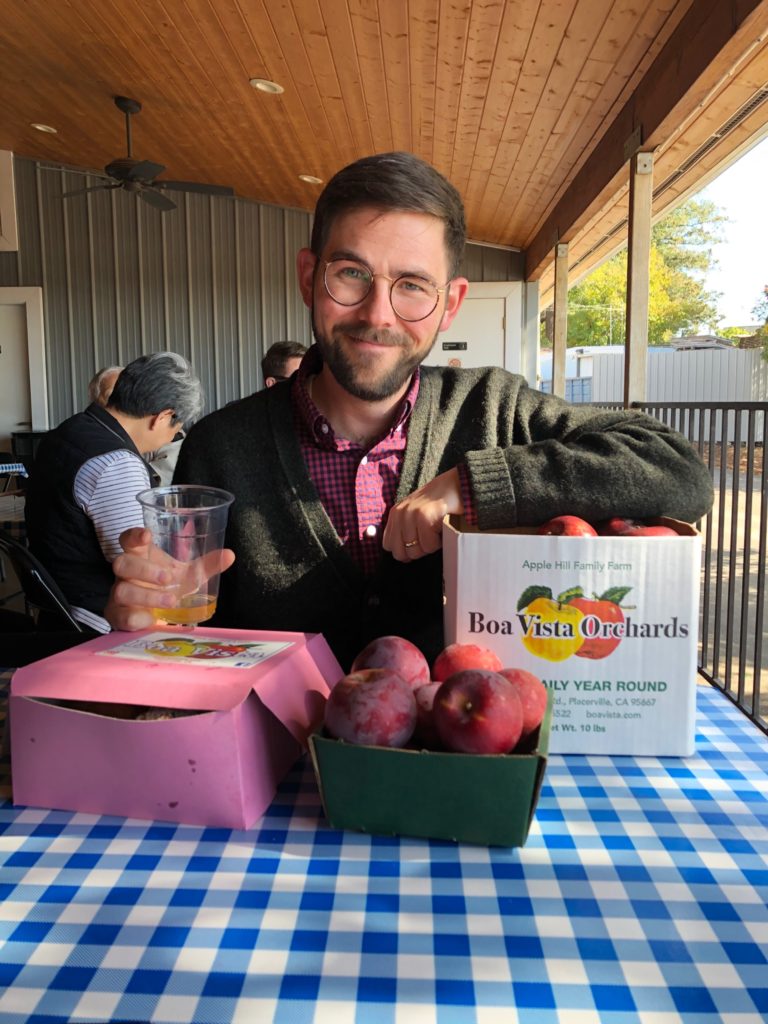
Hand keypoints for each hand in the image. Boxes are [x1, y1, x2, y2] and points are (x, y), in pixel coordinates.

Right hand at [104, 527, 235, 630]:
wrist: (155, 617)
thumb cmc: (168, 588)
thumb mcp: (189, 576)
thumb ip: (207, 565)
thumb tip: (230, 554)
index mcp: (141, 557)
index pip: (128, 539)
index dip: (133, 535)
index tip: (147, 535)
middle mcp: (126, 574)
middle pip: (121, 563)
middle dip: (144, 569)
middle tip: (168, 578)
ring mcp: (119, 594)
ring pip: (121, 589)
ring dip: (147, 595)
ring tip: (171, 601)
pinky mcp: (118, 615)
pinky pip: (121, 615)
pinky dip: (137, 617)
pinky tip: (151, 619)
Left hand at [383, 468, 462, 561]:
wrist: (458, 485)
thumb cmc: (439, 503)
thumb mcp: (414, 514)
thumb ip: (404, 530)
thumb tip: (403, 555)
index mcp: (395, 514)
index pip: (388, 545)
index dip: (405, 549)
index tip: (420, 541)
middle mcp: (400, 514)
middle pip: (401, 553)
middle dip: (417, 550)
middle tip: (429, 537)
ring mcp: (411, 515)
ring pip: (415, 552)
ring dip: (430, 546)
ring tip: (436, 530)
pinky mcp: (424, 517)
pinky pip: (428, 546)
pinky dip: (439, 542)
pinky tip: (443, 528)